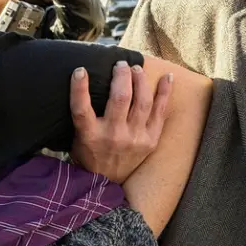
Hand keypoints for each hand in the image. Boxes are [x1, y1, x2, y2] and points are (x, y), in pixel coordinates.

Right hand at [69, 60, 172, 181]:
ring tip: (136, 69)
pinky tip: (167, 77)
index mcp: (90, 136)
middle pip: (119, 98)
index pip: (81, 108)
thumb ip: (83, 116)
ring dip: (140, 80)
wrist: (107, 181)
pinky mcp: (150, 141)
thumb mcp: (77, 137)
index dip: (79, 88)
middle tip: (120, 64)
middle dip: (121, 75)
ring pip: (142, 101)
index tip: (80, 70)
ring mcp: (134, 139)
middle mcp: (113, 136)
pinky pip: (160, 112)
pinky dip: (164, 93)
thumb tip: (85, 81)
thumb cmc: (90, 154)